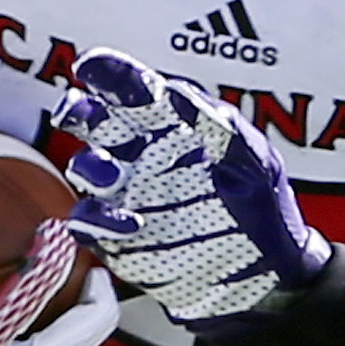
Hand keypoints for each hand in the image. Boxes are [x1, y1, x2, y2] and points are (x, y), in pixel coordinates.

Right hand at [55, 48, 330, 335]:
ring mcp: (129, 196)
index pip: (135, 90)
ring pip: (86, 168)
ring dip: (90, 166)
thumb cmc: (266, 211)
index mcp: (176, 127)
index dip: (110, 74)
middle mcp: (144, 156)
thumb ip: (216, 125)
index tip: (92, 66)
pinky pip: (91, 223)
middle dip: (79, 111)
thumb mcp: (251, 161)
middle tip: (77, 110)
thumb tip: (177, 91)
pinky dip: (98, 220)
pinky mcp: (120, 239)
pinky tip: (130, 223)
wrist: (267, 279)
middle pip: (94, 122)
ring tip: (111, 174)